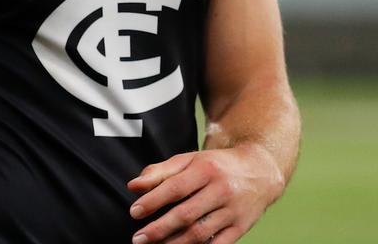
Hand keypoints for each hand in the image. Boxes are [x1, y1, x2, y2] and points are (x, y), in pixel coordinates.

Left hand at [127, 145, 284, 243]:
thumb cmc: (216, 165)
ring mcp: (233, 211)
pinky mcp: (241, 227)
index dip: (153, 201)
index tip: (134, 212)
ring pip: (201, 233)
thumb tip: (133, 186)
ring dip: (175, 243)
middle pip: (186, 214)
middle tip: (139, 238)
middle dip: (159, 229)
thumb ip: (160, 171)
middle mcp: (222, 190)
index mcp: (206, 170)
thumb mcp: (189, 160)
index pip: (175, 188)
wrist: (261, 169)